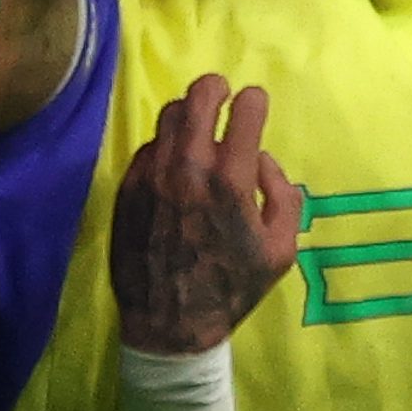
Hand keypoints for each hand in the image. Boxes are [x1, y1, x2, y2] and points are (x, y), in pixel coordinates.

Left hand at [110, 76, 299, 355]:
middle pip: (199, 97)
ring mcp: (153, 176)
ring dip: (188, 113)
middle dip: (216, 87)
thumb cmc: (232, 288)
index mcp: (231, 181)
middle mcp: (189, 168)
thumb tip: (260, 160)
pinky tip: (173, 163)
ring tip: (197, 125)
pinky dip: (165, 146)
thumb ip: (283, 196)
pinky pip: (148, 147)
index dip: (255, 100)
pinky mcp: (128, 188)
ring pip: (168, 117)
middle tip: (222, 92)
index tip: (255, 103)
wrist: (169, 323)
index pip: (245, 111)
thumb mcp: (281, 250)